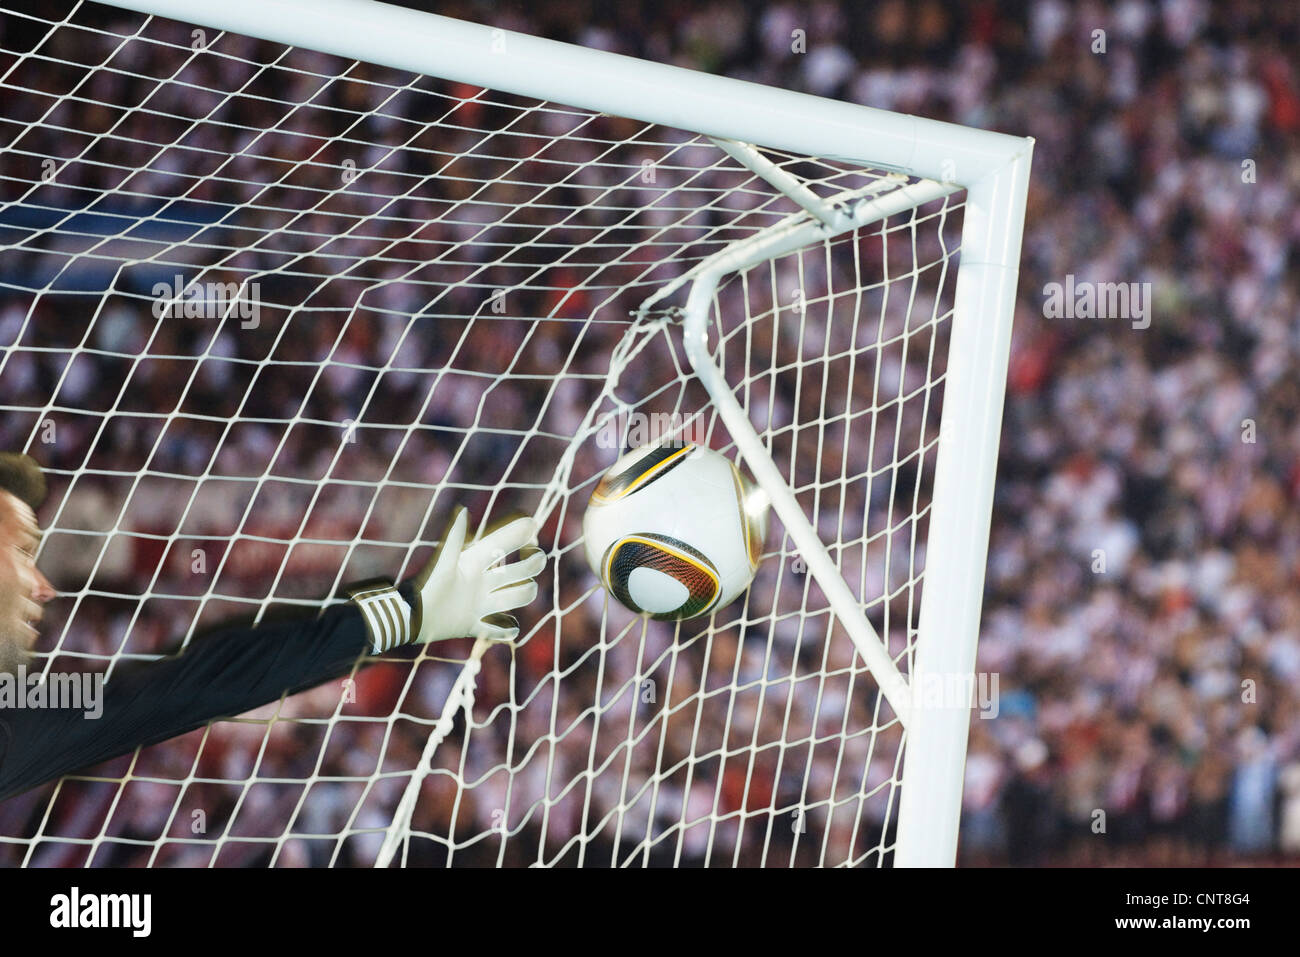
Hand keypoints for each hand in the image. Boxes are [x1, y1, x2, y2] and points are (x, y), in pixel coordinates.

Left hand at [412, 507, 544, 644]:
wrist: (411, 618)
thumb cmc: (427, 587)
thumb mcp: (444, 564)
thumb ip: (455, 539)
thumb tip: (463, 510)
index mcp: (476, 562)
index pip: (506, 542)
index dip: (522, 534)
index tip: (532, 534)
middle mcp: (483, 581)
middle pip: (522, 569)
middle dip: (532, 564)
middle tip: (534, 561)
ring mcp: (481, 603)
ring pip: (517, 596)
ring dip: (523, 594)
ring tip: (518, 596)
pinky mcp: (474, 626)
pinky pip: (501, 629)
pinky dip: (508, 630)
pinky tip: (508, 628)